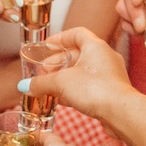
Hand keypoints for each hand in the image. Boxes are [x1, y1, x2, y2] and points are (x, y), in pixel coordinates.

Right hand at [22, 27, 137, 124]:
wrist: (121, 112)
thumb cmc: (96, 90)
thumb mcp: (61, 83)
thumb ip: (41, 83)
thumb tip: (25, 86)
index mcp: (95, 46)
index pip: (76, 33)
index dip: (59, 39)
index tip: (46, 46)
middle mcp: (105, 57)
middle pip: (77, 55)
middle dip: (57, 64)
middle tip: (43, 73)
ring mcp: (110, 74)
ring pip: (83, 72)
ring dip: (65, 78)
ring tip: (49, 87)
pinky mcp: (111, 91)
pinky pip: (89, 85)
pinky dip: (74, 89)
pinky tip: (62, 100)